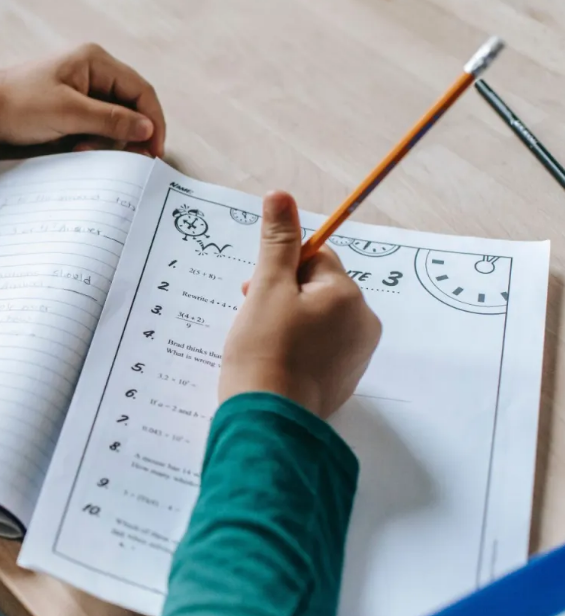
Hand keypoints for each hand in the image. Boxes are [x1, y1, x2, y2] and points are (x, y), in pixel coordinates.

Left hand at [0, 44, 166, 157]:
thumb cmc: (19, 105)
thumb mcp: (69, 114)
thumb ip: (111, 120)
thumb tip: (147, 129)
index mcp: (95, 61)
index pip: (141, 90)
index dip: (152, 121)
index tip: (154, 150)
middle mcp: (92, 70)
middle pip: (129, 104)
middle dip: (128, 133)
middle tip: (128, 159)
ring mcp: (79, 88)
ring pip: (112, 118)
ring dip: (106, 139)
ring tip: (84, 150)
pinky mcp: (68, 105)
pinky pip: (93, 124)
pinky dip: (91, 139)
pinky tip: (77, 149)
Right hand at [219, 192, 381, 418]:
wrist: (268, 420)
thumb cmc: (263, 351)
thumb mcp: (265, 289)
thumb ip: (276, 242)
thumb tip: (280, 195)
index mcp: (347, 295)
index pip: (315, 258)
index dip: (279, 268)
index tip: (253, 289)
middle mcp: (363, 321)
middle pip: (319, 288)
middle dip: (284, 296)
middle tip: (252, 318)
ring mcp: (358, 354)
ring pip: (319, 318)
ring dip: (290, 321)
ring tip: (261, 343)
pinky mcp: (346, 380)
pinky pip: (322, 348)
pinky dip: (299, 349)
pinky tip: (276, 362)